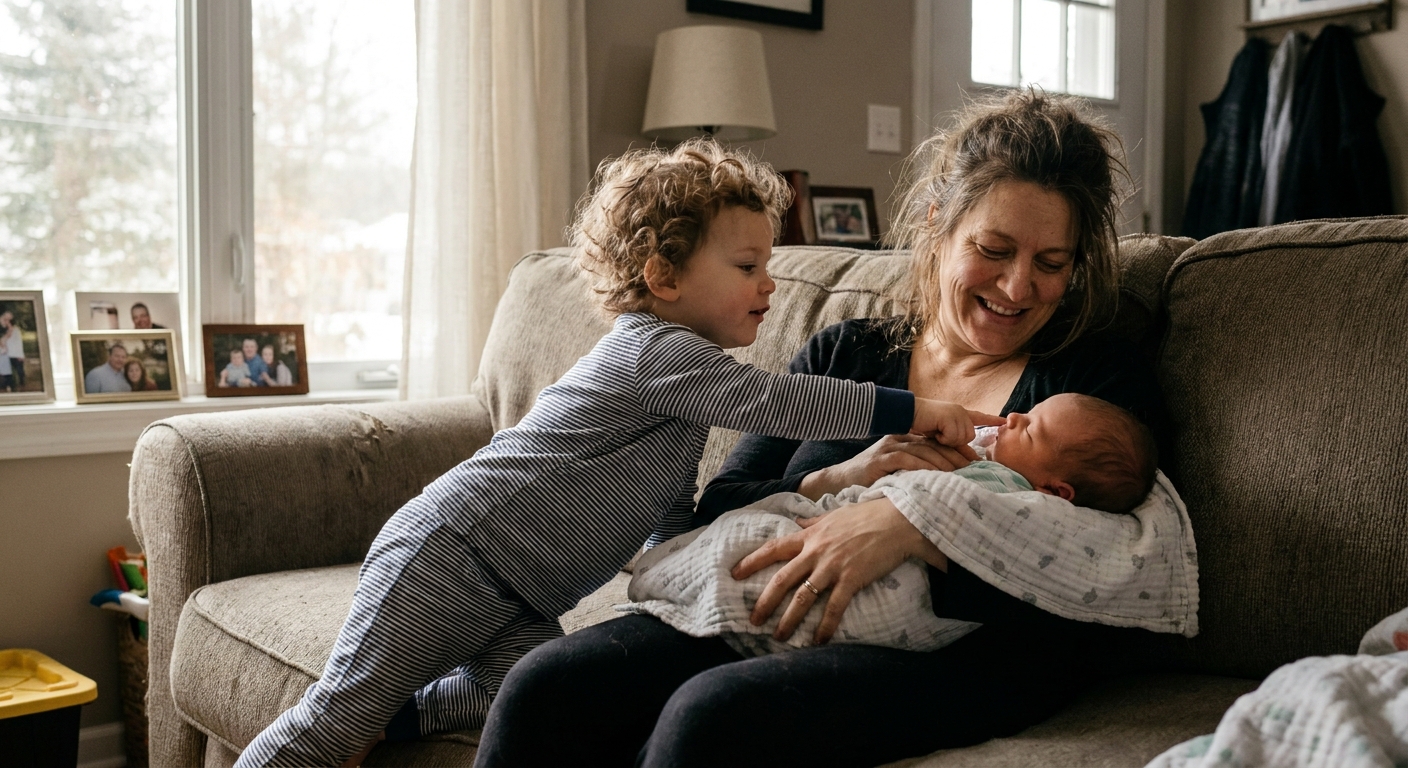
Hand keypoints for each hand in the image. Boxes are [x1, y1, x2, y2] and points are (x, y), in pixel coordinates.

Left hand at [731, 498, 945, 644]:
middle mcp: (816, 552)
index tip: (735, 574)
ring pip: (803, 597)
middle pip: (782, 579)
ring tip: (779, 637)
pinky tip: (818, 642)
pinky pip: (834, 607)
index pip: (774, 549)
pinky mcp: (851, 579)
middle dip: (764, 602)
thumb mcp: (835, 515)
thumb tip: (798, 522)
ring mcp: (832, 566)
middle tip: (753, 620)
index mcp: (810, 536)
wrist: (898, 520)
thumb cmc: (868, 515)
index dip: (752, 561)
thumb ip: (814, 523)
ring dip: (789, 620)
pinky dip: (825, 626)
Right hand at [797, 434, 977, 498]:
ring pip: (924, 452)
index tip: (979, 459)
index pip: (938, 439)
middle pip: (935, 445)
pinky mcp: (880, 460)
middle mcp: (899, 438)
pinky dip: (923, 469)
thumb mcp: (899, 470)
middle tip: (976, 470)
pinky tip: (936, 478)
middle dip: (957, 456)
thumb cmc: (872, 480)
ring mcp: (889, 447)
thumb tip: (951, 477)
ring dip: (945, 463)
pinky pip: (906, 461)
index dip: (959, 447)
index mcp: (906, 438)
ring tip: (962, 475)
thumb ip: (920, 467)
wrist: (839, 482)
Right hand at [912, 398, 1003, 447]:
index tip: (1004, 421)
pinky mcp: (948, 417)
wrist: (905, 412)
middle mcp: (959, 411)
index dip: (991, 419)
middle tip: (941, 436)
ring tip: (936, 434)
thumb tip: (973, 459)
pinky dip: (943, 438)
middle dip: (956, 441)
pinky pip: (953, 436)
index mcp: (958, 413)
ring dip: (949, 440)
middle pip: (970, 435)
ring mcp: (954, 413)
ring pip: (963, 437)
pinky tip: (933, 432)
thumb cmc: (919, 424)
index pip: (978, 417)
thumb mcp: (940, 435)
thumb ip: (956, 443)